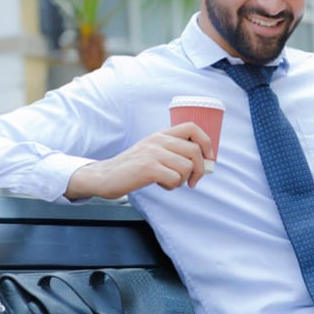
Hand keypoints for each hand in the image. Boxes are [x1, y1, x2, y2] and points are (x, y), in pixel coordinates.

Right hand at [64, 122, 213, 199]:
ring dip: (182, 180)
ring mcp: (153, 153)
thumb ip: (173, 152)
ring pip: (187, 167)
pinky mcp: (149, 168)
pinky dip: (172, 186)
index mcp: (161, 134)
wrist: (105, 177)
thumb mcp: (152, 152)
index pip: (192, 127)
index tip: (208, 158)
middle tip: (193, 181)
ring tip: (169, 181)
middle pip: (195, 150)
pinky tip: (160, 184)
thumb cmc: (132, 168)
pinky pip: (175, 178)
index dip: (206, 142)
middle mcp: (158, 140)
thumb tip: (204, 162)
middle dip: (200, 170)